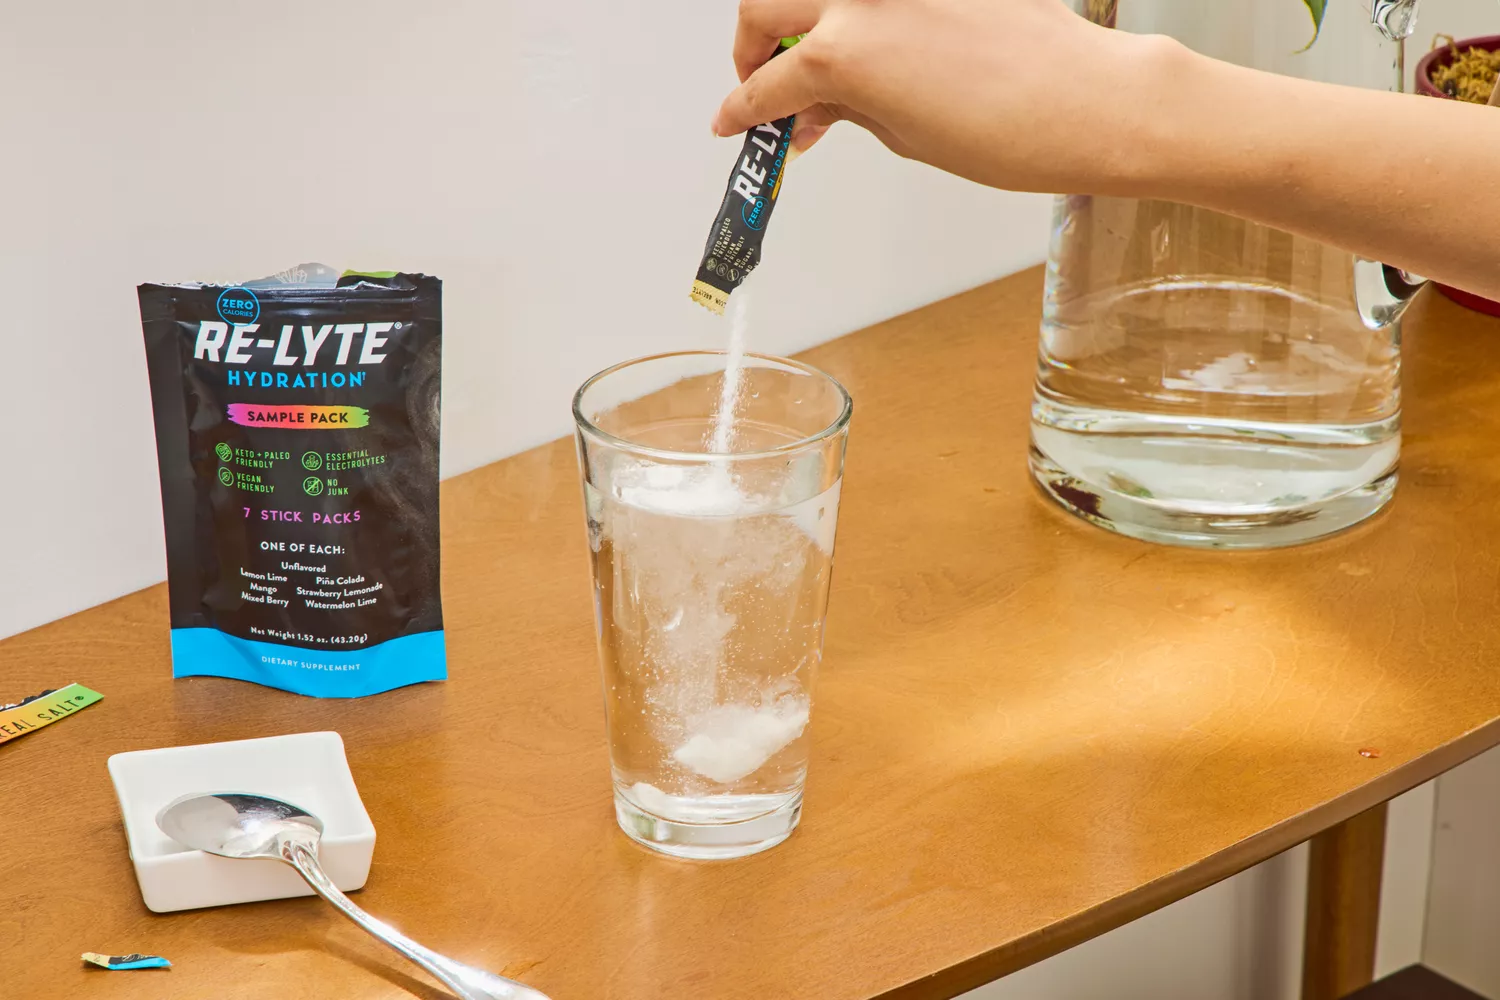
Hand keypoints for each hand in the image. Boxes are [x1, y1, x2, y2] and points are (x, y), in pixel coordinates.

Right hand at [711, 0, 1175, 193]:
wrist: (1088, 100)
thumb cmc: (1014, 130)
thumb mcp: (907, 136)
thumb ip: (847, 113)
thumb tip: (815, 113)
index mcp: (844, 52)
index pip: (766, 85)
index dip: (741, 112)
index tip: (733, 122)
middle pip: (764, 9)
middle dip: (750, 51)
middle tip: (763, 83)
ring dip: (796, 16)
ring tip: (814, 59)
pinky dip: (857, 14)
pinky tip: (872, 40)